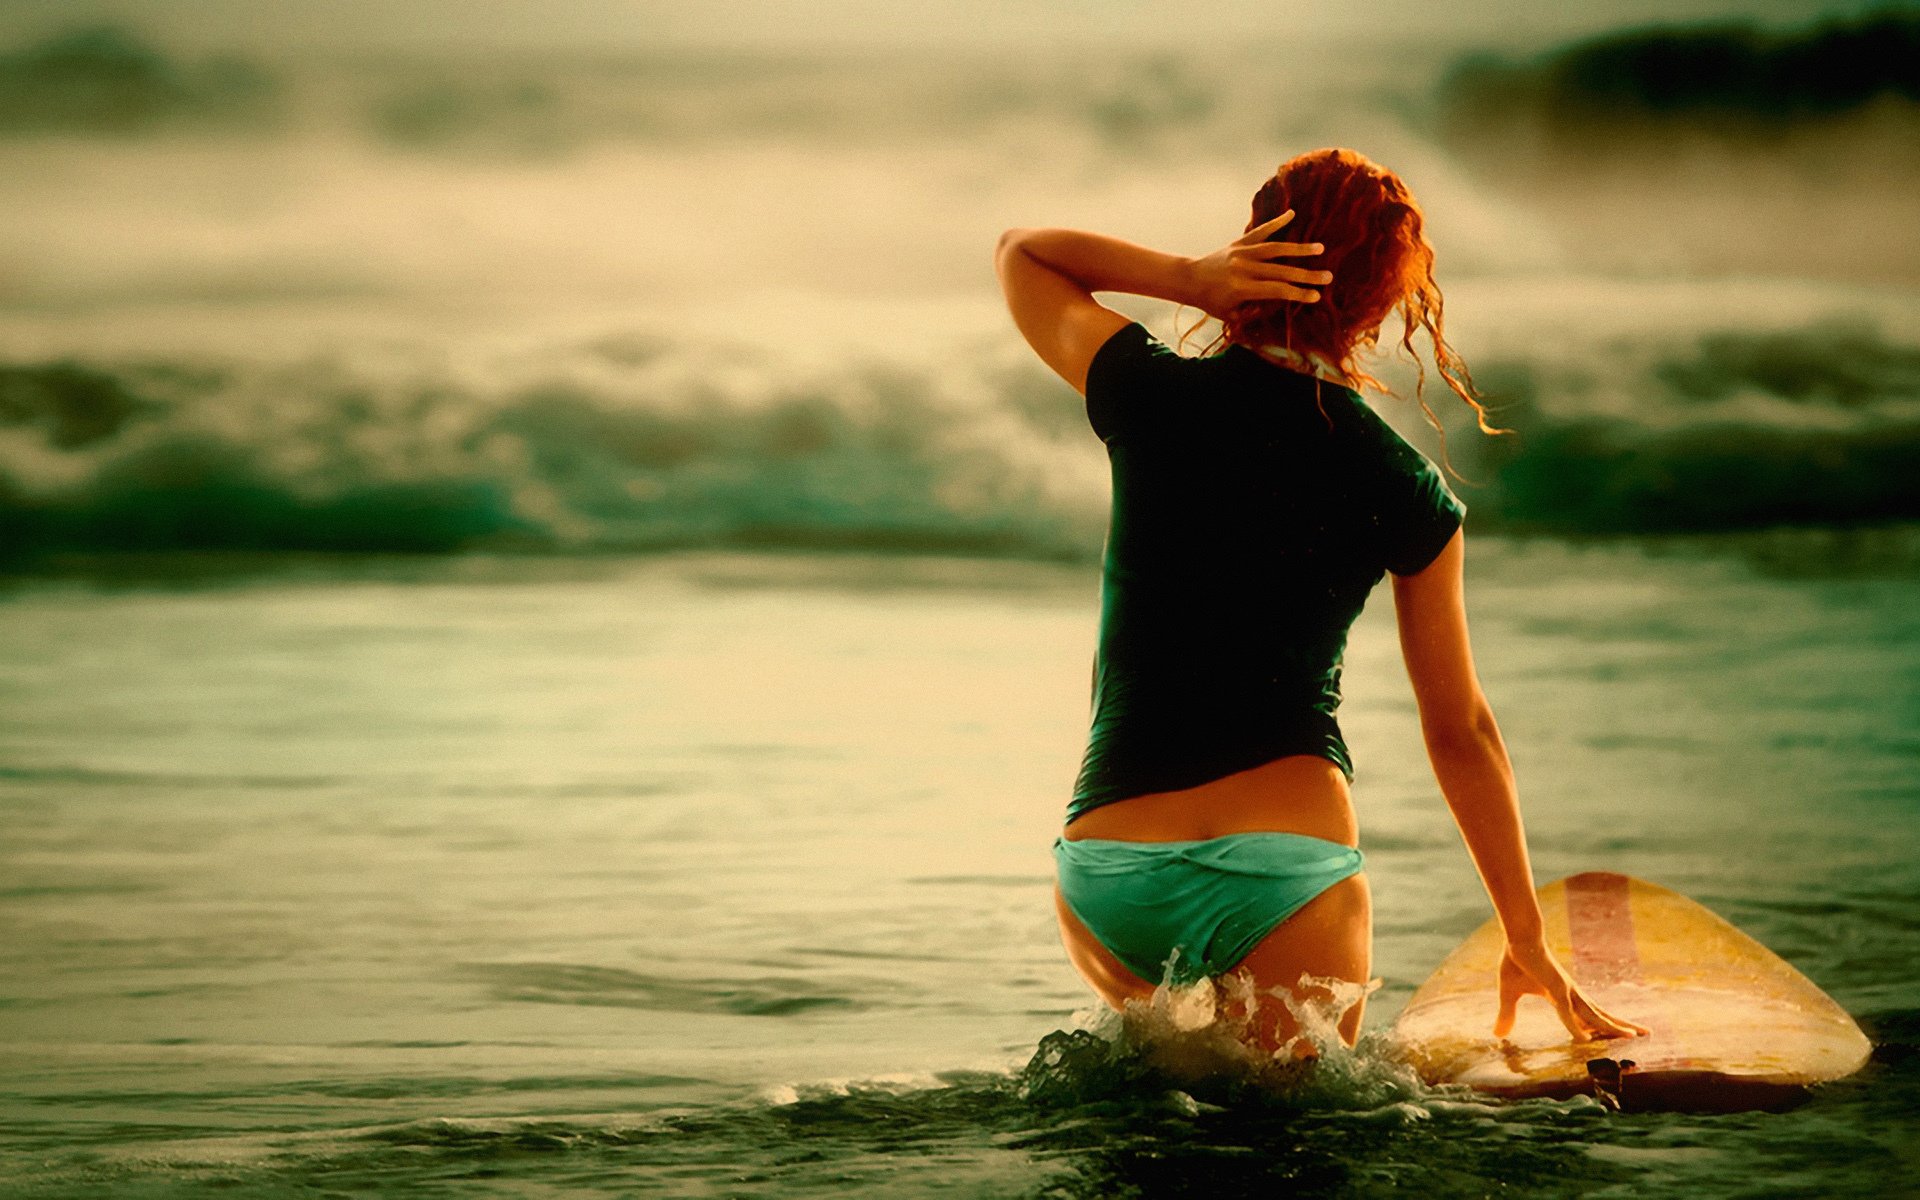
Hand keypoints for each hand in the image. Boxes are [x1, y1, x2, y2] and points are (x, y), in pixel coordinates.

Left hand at [1185, 210, 1329, 321]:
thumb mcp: (1231, 314)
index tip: (1317, 296)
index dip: (1298, 294)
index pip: (1277, 291)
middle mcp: (1243, 268)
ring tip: (1320, 248)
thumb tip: (1281, 304)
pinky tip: (1292, 214)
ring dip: (1299, 248)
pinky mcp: (1239, 243)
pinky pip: (1260, 232)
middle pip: (1281, 271)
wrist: (1189, 279)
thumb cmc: (1212, 302)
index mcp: (1242, 289)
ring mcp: (1241, 253)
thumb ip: (1254, 310)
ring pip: (1275, 249)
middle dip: (1307, 275)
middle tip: (1329, 277)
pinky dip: (1276, 222)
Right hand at [1495, 937, 1649, 1042]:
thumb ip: (1507, 1014)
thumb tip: (1497, 1035)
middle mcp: (1571, 995)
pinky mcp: (1557, 989)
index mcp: (1563, 996)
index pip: (1587, 1015)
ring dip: (1614, 1027)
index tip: (1613, 1037)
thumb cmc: (1515, 961)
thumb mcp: (1509, 994)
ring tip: (1636, 1036)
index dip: (1600, 1027)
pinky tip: (1585, 1039)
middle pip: (1601, 1015)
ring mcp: (1567, 992)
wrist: (1518, 938)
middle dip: (1622, 1026)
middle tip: (1646, 1033)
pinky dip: (1576, 1028)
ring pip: (1594, 1016)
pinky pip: (1568, 1014)